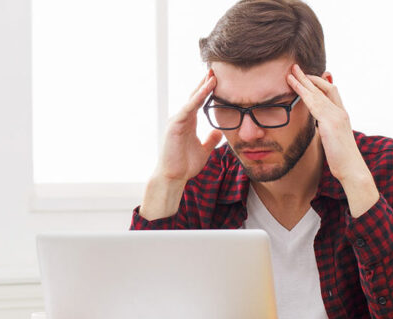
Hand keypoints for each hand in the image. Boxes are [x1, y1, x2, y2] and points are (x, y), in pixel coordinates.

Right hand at [139, 71, 223, 219]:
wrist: (173, 177)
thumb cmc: (184, 165)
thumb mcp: (203, 150)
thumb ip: (210, 140)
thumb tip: (219, 132)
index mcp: (189, 122)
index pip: (199, 101)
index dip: (208, 90)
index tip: (218, 78)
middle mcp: (182, 118)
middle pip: (195, 96)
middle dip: (205, 82)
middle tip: (215, 68)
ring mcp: (177, 120)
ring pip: (192, 99)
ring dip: (203, 86)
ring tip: (213, 74)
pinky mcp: (175, 125)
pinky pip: (189, 108)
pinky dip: (198, 97)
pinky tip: (206, 88)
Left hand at [285, 64, 365, 181]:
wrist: (352, 169)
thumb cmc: (342, 159)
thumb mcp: (333, 140)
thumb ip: (326, 130)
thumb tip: (319, 127)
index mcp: (342, 115)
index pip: (332, 92)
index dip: (319, 83)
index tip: (308, 77)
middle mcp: (340, 112)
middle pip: (325, 87)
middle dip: (310, 77)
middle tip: (296, 67)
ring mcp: (336, 116)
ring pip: (318, 92)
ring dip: (303, 81)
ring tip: (291, 72)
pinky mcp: (330, 122)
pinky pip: (314, 103)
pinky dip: (303, 92)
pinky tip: (295, 86)